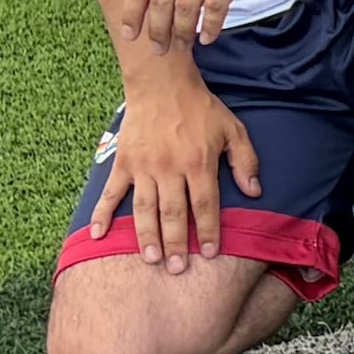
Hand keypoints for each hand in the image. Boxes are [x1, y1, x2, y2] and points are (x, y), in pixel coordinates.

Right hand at [87, 70, 252, 271]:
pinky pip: (111, 193)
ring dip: (146, 236)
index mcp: (198, 162)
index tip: (210, 254)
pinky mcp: (123, 162)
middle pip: (173, 213)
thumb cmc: (201, 108)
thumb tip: (255, 192)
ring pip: (144, 208)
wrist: (162, 83)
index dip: (207, 230)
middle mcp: (170, 168)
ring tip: (150, 260)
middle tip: (177, 269)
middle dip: (176, 243)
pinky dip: (102, 214)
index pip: (204, 204)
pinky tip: (98, 235)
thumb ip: (245, 161)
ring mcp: (143, 166)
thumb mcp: (233, 129)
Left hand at [119, 0, 304, 50]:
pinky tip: (208, 37)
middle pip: (160, 1)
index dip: (132, 13)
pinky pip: (215, 6)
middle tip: (159, 50)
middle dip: (157, 31)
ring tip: (184, 46)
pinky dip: (210, 26)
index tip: (130, 35)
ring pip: (185, 7)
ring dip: (182, 33)